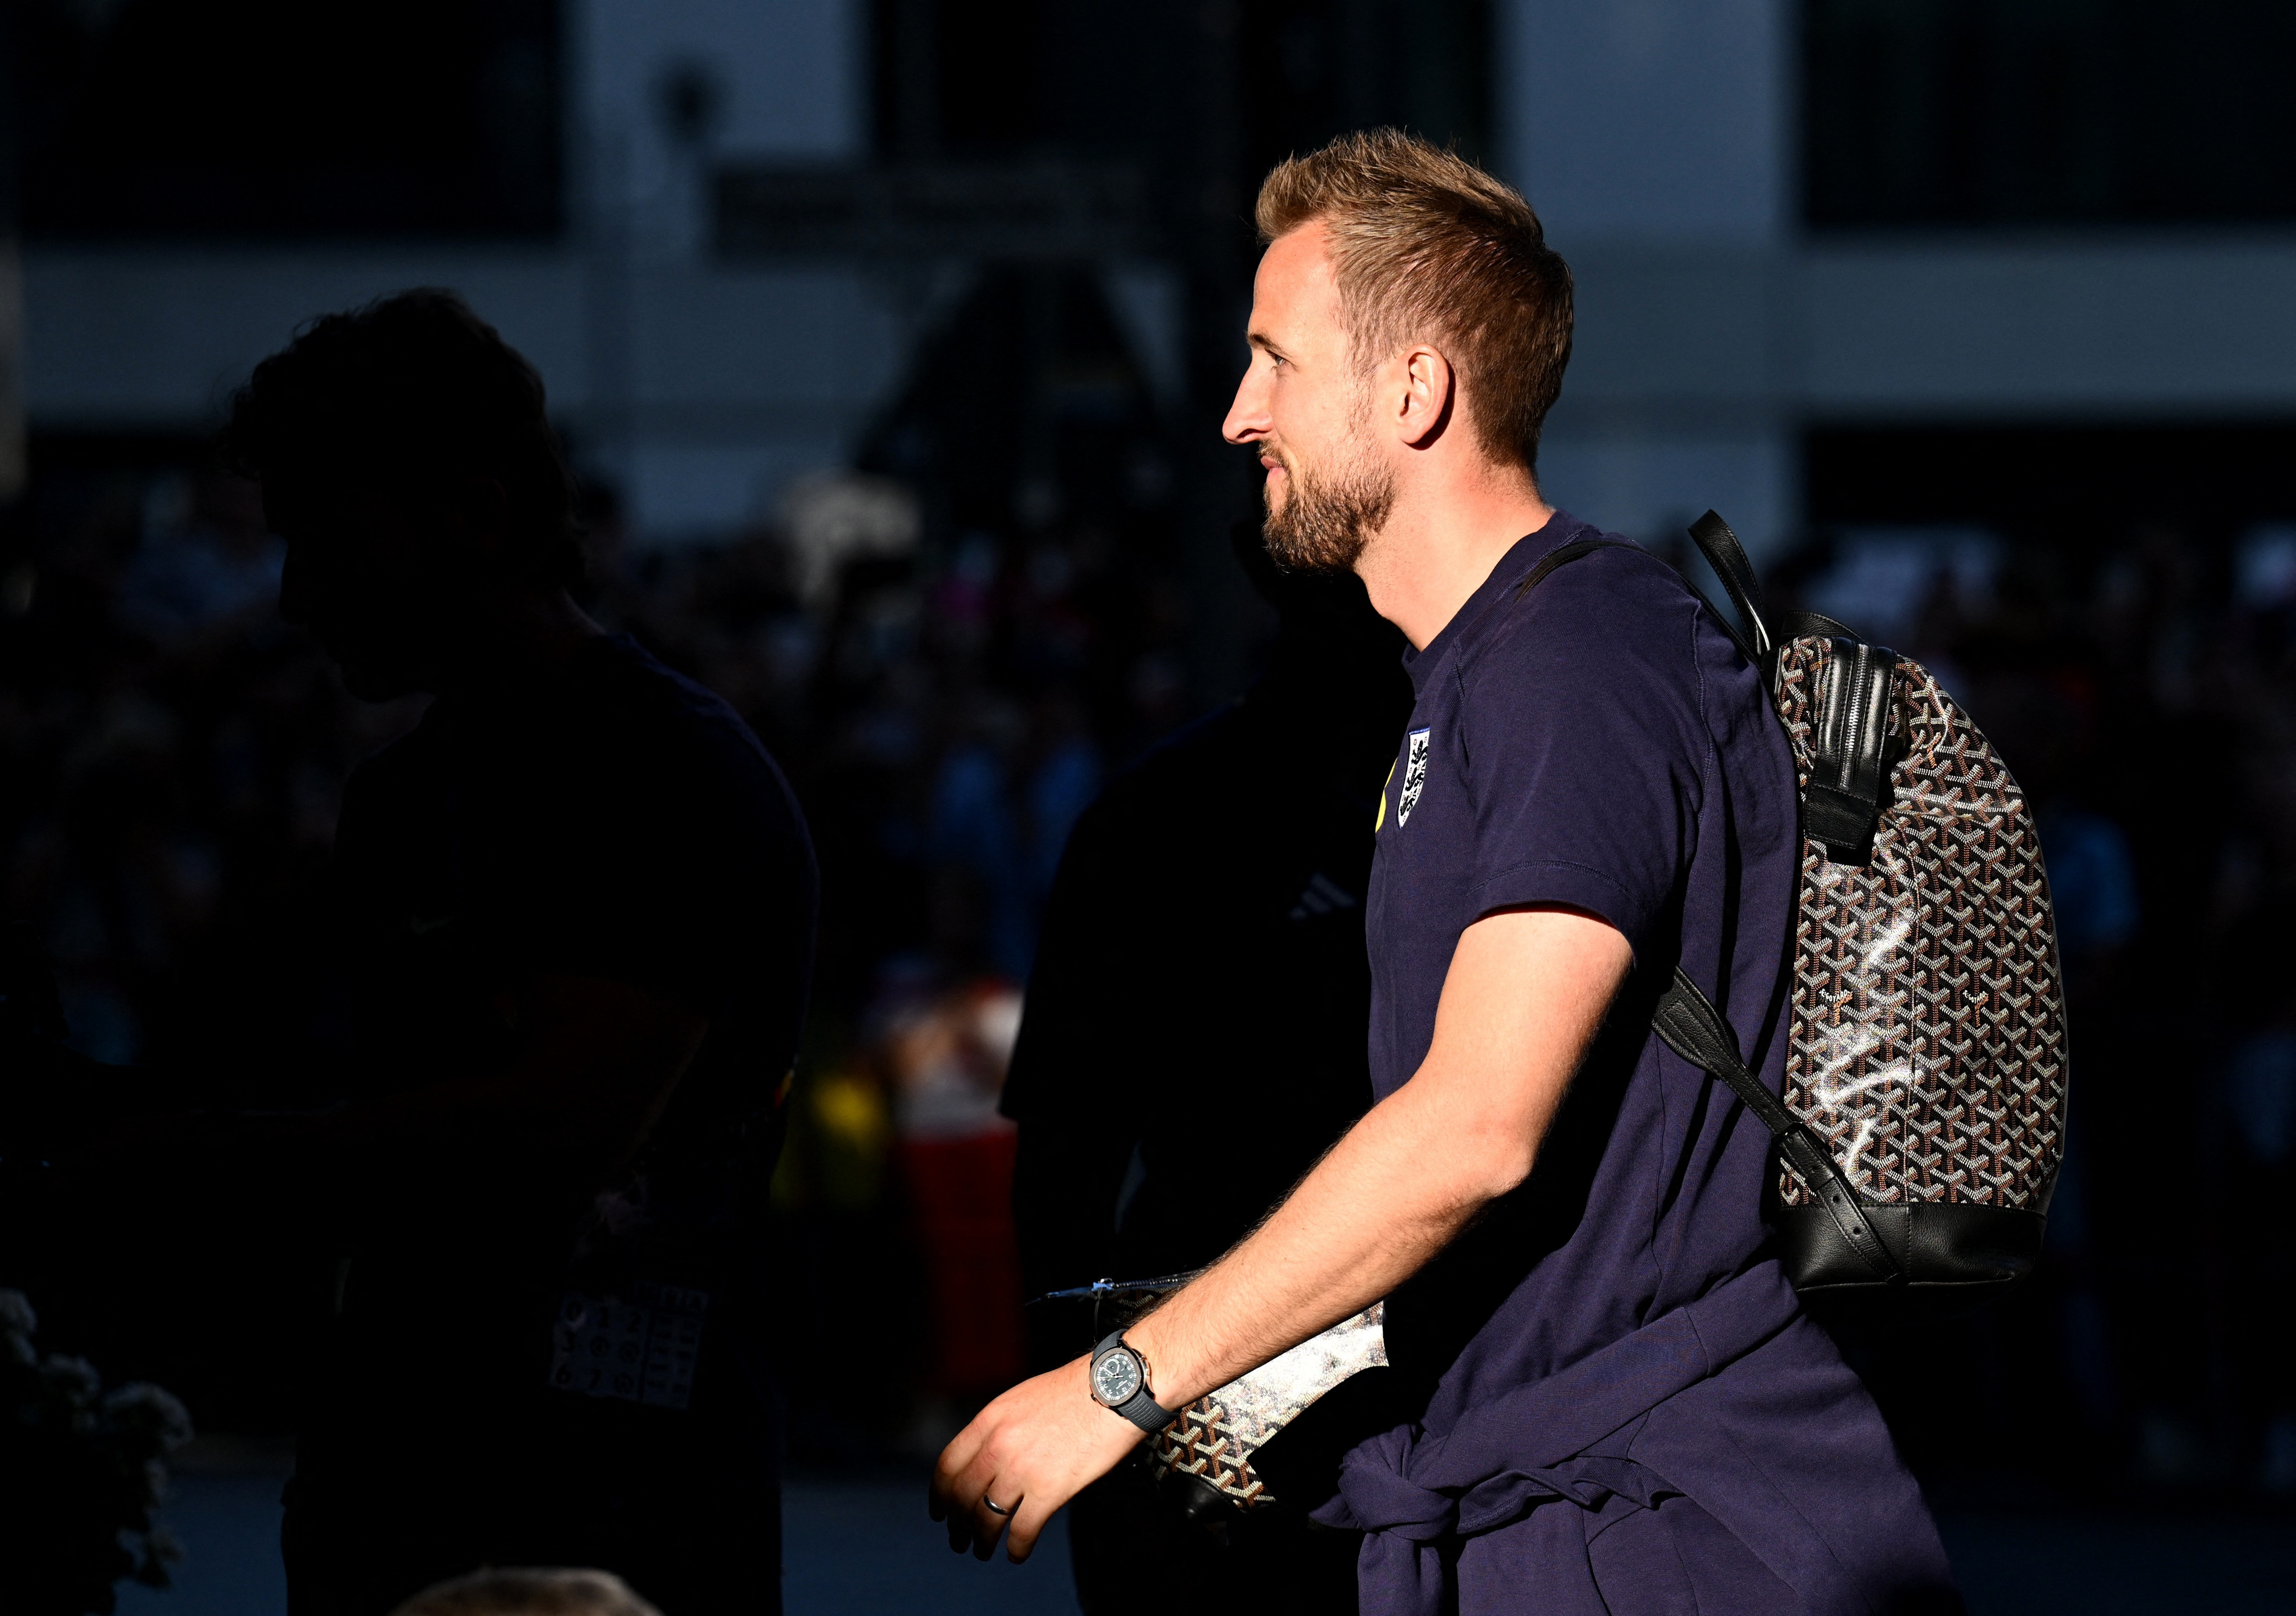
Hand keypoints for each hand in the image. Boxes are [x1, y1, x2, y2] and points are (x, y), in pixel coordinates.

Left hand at [928, 1355, 1147, 1561]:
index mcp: (990, 1420)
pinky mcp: (1050, 1490)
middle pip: (962, 1497)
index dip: (939, 1495)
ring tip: (984, 1551)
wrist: (1115, 1389)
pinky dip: (1016, 1548)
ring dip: (982, 1542)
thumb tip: (986, 1460)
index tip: (940, 1511)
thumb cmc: (1076, 1391)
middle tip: (959, 1540)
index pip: (947, 1466)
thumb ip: (999, 1428)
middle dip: (957, 1525)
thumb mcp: (1022, 1399)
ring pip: (987, 1519)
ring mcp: (1022, 1469)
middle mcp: (999, 1446)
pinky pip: (1022, 1531)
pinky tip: (1017, 1553)